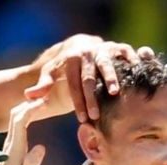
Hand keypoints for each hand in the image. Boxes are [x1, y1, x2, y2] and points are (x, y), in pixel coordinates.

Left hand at [0, 100, 45, 164]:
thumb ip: (32, 162)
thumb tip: (41, 147)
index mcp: (16, 146)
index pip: (20, 119)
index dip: (31, 108)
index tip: (44, 101)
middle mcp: (12, 140)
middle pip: (17, 113)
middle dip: (30, 102)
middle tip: (46, 96)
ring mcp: (11, 142)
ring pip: (16, 117)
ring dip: (28, 106)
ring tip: (43, 101)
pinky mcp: (13, 145)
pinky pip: (19, 123)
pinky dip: (27, 114)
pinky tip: (36, 114)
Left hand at [24, 36, 154, 122]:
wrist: (81, 44)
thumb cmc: (65, 65)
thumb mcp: (51, 73)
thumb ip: (43, 85)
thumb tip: (29, 96)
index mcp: (71, 58)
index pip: (74, 84)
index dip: (78, 102)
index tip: (82, 119)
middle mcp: (88, 52)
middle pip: (89, 77)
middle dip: (92, 97)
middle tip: (95, 115)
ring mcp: (103, 49)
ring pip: (107, 64)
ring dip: (111, 78)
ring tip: (115, 93)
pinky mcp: (117, 47)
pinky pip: (126, 52)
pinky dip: (132, 61)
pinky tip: (137, 74)